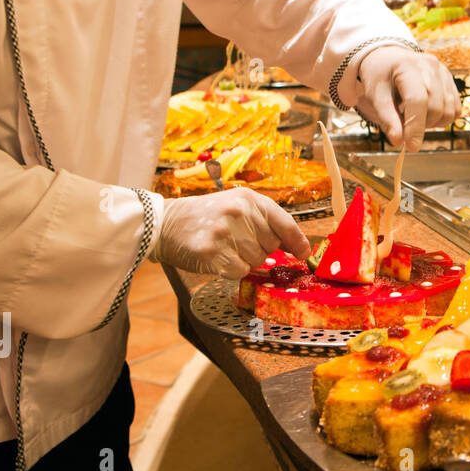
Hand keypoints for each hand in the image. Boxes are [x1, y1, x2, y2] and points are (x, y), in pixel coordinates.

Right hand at [151, 189, 310, 278]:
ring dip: (244, 260)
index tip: (304, 253)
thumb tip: (293, 245)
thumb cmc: (205, 217)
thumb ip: (263, 221)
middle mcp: (239, 212)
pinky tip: (218, 258)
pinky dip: (231, 270)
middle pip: (271, 246)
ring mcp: (225, 231)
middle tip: (237, 242)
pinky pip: (239, 271)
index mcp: (249, 198)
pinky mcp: (212, 251)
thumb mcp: (236, 207)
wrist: (165, 223)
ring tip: (225, 248)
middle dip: (259, 250)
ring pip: (256, 260)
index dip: (297, 240)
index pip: (284, 222)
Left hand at [355, 45, 458, 149]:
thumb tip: (399, 142)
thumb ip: (387, 118)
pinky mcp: (451, 80)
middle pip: (435, 108)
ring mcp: (444, 72)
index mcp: (408, 67)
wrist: (391, 58)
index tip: (411, 148)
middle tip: (404, 121)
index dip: (415, 127)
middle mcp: (431, 66)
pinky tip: (426, 112)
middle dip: (421, 125)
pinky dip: (442, 118)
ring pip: (449, 111)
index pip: (417, 100)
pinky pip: (455, 109)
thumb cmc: (381, 77)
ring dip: (432, 122)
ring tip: (414, 114)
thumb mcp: (375, 96)